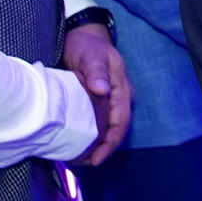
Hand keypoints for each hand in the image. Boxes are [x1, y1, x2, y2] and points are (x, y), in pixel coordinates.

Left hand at [62, 24, 130, 165]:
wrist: (81, 36)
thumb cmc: (87, 46)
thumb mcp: (92, 56)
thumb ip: (97, 72)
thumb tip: (103, 90)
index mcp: (122, 90)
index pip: (120, 122)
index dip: (111, 142)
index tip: (97, 158)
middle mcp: (118, 99)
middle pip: (116, 130)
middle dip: (104, 149)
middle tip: (86, 164)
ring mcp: (108, 101)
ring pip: (107, 128)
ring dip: (98, 144)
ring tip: (81, 159)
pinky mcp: (96, 101)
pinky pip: (98, 122)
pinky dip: (91, 135)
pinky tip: (80, 143)